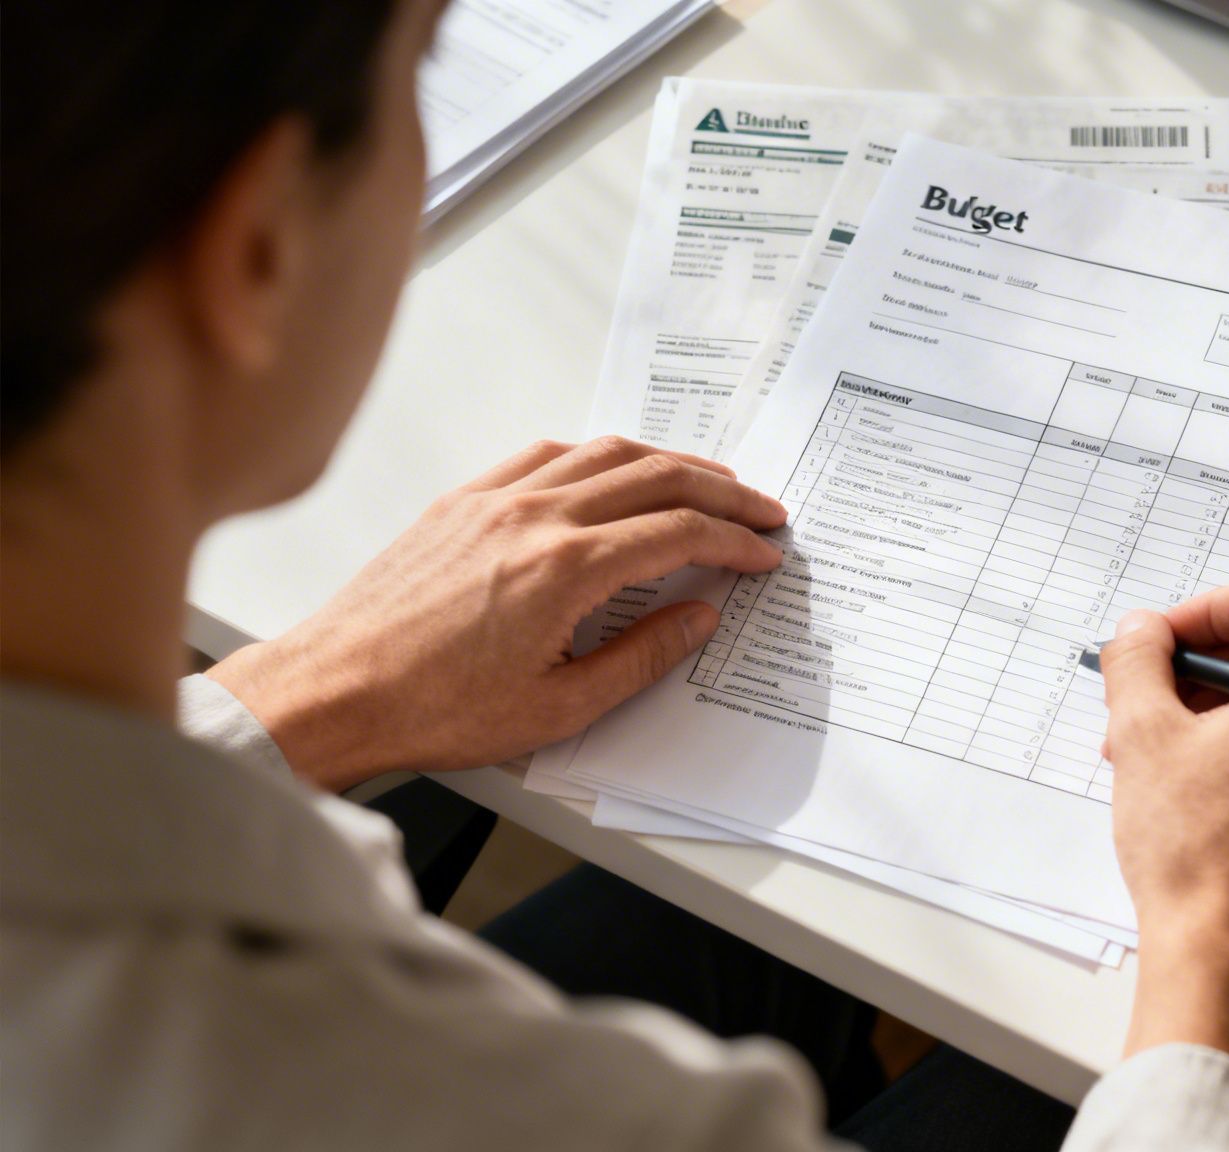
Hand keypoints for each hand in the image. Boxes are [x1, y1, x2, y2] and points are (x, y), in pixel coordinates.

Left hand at [206, 437, 785, 791]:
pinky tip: (612, 470)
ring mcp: (493, 500)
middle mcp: (534, 516)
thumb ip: (642, 658)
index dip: (735, 541)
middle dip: (722, 490)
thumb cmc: (432, 708)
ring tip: (705, 481)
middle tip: (761, 509)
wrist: (333, 691)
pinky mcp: (460, 501)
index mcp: (566, 568)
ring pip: (603, 452)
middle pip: (655, 476)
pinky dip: (595, 455)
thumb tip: (698, 618)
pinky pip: (543, 454)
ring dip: (666, 460)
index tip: (764, 555)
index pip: (679, 532)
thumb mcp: (559, 708)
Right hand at [1097, 576, 1228, 1095]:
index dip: (1201, 610)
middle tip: (1145, 700)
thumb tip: (1142, 633)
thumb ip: (1139, 660)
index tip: (1159, 644)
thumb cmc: (1199, 856)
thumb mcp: (1143, 734)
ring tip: (1156, 756)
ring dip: (1218, 715)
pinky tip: (1194, 790)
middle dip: (1201, 669)